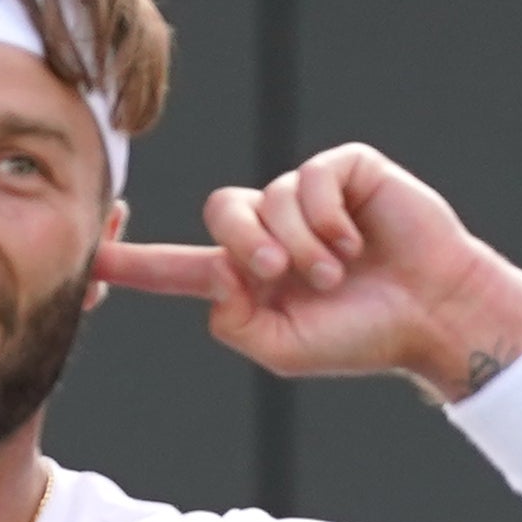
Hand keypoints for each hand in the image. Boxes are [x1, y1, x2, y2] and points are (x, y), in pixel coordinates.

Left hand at [96, 145, 521, 400]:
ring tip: (337, 270)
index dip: (134, 264)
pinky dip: (327, 216)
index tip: (89, 258)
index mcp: (249, 279)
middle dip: (247, 244)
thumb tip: (217, 273)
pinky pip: (311, 176)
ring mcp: (309, 198)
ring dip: (300, 242)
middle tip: (283, 274)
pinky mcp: (345, 172)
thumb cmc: (362, 337)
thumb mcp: (284, 350)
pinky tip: (356, 243)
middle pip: (222, 212)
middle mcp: (272, 231)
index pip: (178, 268)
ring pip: (269, 197)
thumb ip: (235, 322)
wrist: (432, 314)